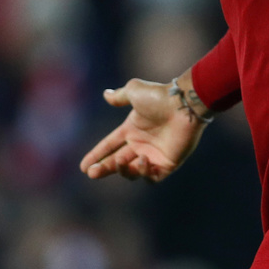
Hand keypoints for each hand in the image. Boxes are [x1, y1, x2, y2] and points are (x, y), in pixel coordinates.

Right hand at [79, 77, 206, 182]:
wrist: (184, 104)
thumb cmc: (160, 97)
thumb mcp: (135, 91)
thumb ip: (120, 96)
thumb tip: (106, 95)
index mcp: (132, 129)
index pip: (110, 145)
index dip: (97, 155)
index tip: (83, 167)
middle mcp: (141, 144)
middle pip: (117, 162)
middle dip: (103, 168)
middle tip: (92, 172)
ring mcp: (154, 155)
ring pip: (132, 172)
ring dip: (123, 170)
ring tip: (121, 162)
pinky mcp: (168, 164)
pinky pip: (152, 177)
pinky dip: (144, 173)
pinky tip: (142, 160)